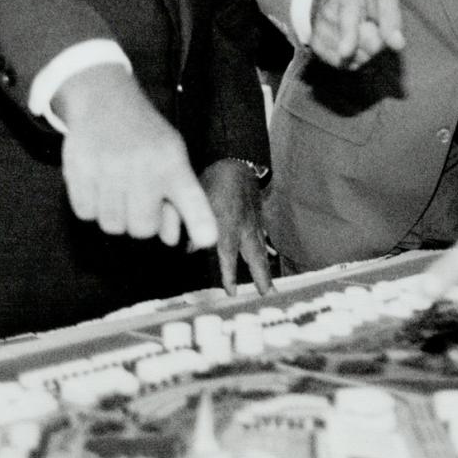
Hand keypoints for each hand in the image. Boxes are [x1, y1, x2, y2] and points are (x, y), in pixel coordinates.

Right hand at [52, 65, 217, 250]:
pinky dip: (90, 206)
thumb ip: (178, 201)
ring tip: (117, 188)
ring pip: (112, 225)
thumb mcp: (171, 159)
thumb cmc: (146, 139)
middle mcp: (144, 165)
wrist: (105, 99)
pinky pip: (85, 213)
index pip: (190, 198)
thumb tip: (170, 239)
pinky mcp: (79, 168)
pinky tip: (97, 184)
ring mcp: (109, 167)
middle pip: (142, 229)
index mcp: (173, 163)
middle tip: (138, 198)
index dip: (199, 220)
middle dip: (141, 221)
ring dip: (114, 215)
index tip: (207, 239)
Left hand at [201, 159, 273, 296]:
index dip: (229, 273)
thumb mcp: (195, 197)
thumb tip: (186, 250)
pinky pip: (262, 243)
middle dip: (260, 276)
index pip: (228, 251)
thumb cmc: (213, 180)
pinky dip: (264, 257)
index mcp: (227, 220)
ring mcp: (253, 224)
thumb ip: (188, 223)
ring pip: (261, 251)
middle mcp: (244, 226)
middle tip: (266, 295)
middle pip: (254, 255)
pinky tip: (266, 268)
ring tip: (270, 290)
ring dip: (265, 271)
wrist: (236, 162)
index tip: (231, 292)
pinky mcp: (258, 221)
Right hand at [309, 0, 404, 69]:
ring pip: (349, 59)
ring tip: (360, 32)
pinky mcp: (314, 44)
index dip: (348, 37)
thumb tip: (398, 45)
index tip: (345, 53)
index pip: (348, 20)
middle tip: (371, 26)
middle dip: (374, 45)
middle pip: (357, 47)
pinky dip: (352, 60)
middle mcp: (327, 12)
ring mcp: (318, 29)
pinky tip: (352, 44)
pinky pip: (341, 65)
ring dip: (363, 53)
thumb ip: (392, 20)